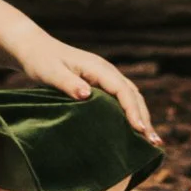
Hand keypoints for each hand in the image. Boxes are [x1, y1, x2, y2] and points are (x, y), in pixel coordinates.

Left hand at [2, 26, 160, 145]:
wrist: (36, 49)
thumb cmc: (41, 61)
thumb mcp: (50, 73)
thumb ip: (68, 83)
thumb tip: (87, 95)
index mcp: (97, 68)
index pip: (122, 90)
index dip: (132, 110)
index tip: (139, 130)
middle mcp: (107, 71)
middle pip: (133, 95)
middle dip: (145, 117)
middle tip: (155, 142)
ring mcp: (106, 77)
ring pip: (132, 97)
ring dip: (142, 116)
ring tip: (152, 140)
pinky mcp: (101, 84)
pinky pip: (123, 99)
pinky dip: (133, 113)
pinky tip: (136, 129)